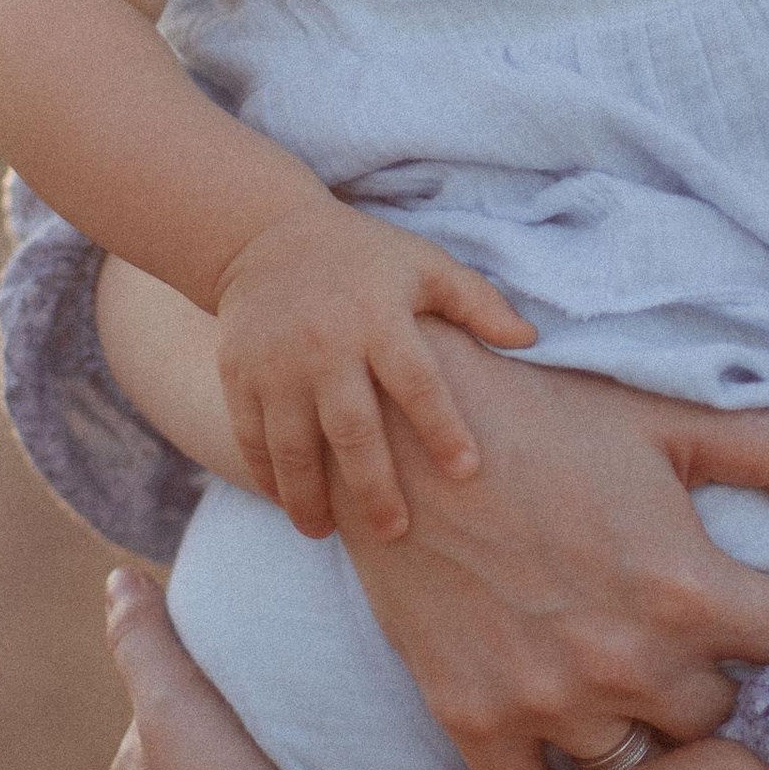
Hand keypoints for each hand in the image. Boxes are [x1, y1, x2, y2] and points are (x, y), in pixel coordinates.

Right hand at [213, 201, 535, 543]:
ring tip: (324, 534)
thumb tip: (530, 338)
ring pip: (292, 444)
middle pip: (352, 428)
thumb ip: (476, 302)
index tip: (466, 471)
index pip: (417, 381)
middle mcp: (326, 345)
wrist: (263, 236)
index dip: (442, 427)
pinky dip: (266, 474)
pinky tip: (289, 501)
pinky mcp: (237, 373)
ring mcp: (276, 363)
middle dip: (373, 486)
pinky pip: (251, 434)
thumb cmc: (362, 257)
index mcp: (378, 318)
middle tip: (395, 531)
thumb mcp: (423, 264)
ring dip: (307, 495)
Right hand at [334, 331, 768, 769]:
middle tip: (720, 669)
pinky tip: (571, 742)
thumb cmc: (540, 419)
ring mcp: (548, 703)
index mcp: (687, 587)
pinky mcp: (474, 721)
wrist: (395, 433)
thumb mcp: (663, 419)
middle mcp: (627, 662)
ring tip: (649, 708)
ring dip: (651, 741)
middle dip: (733, 695)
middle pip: (727, 726)